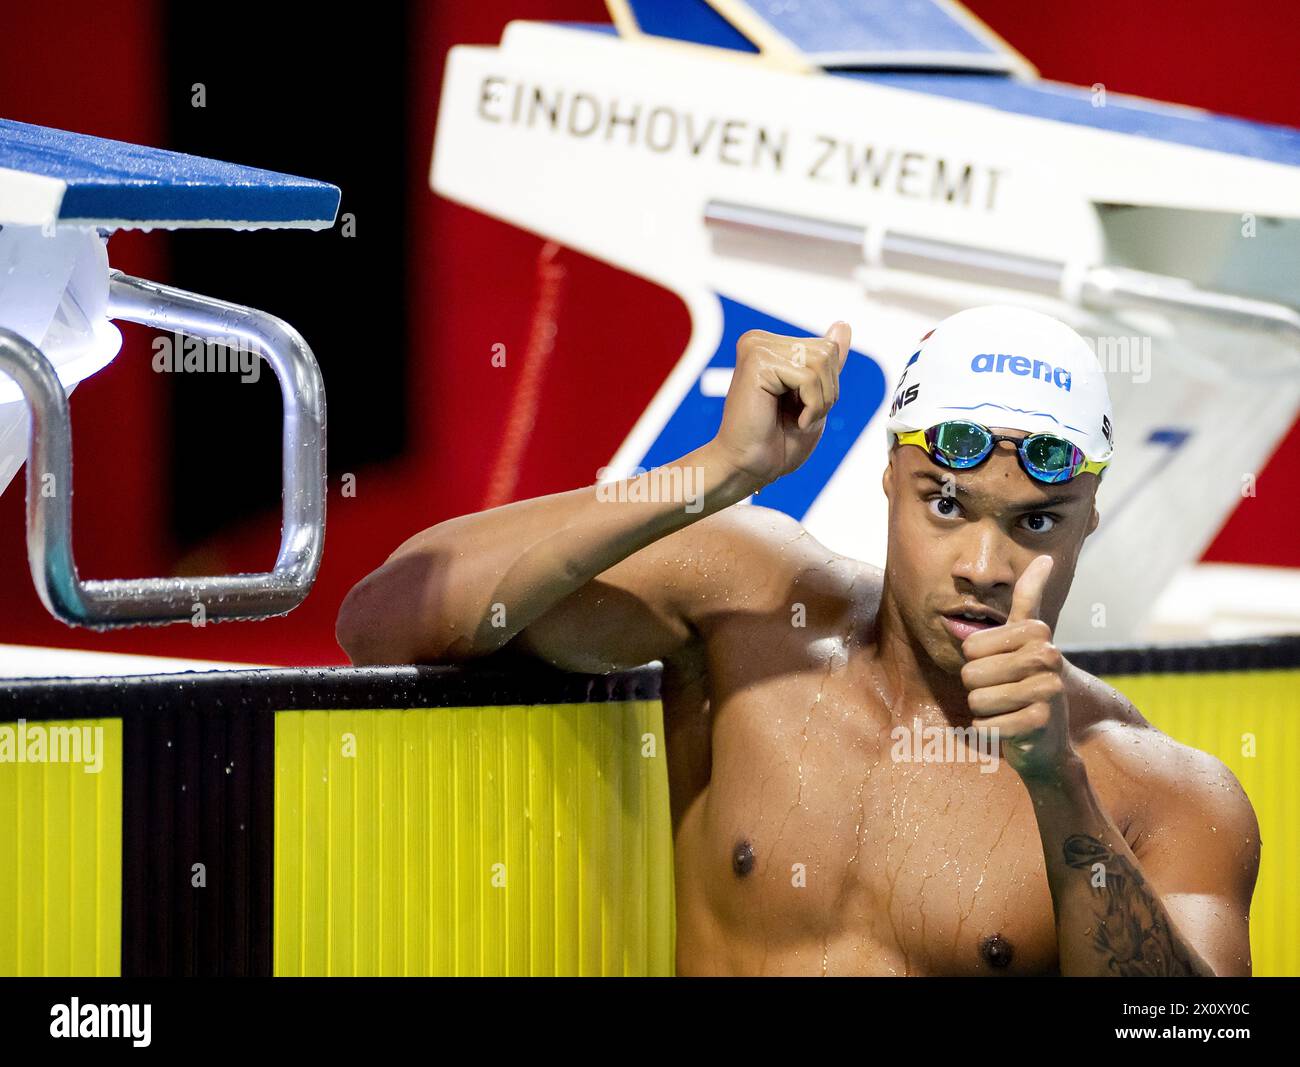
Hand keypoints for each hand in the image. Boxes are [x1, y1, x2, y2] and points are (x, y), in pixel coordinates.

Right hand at [710, 322, 850, 488]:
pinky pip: (808, 377)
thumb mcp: (814, 396)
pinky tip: (796, 421)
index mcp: (771, 346)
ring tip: (799, 419)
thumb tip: (843, 325)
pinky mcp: (756, 361)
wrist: (748, 467)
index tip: (804, 409)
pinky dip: (812, 406)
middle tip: (803, 416)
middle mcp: (760, 341)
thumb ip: (826, 362)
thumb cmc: (776, 441)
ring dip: (820, 400)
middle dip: (827, 391)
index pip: (827, 348)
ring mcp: (756, 348)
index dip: (829, 385)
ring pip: (821, 362)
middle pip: (827, 351)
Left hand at [958, 555, 1074, 780]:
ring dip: (982, 710)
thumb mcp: (1026, 640)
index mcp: (1038, 633)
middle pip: (971, 672)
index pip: (971, 645)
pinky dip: (987, 731)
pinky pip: (986, 725)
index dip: (975, 661)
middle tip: (1002, 692)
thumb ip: (1030, 599)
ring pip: (976, 699)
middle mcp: (1048, 657)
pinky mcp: (1039, 723)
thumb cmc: (1026, 683)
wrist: (1046, 741)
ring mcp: (1047, 690)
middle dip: (977, 688)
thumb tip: (1046, 558)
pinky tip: (1007, 730)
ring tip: (1005, 710)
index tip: (999, 666)